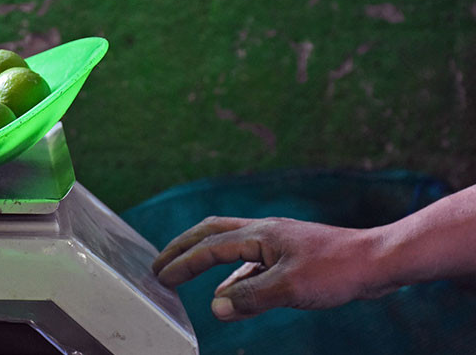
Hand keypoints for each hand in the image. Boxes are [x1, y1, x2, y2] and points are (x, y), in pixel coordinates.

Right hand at [152, 216, 394, 320]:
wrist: (377, 262)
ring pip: (229, 246)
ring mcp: (276, 242)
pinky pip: (249, 263)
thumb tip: (216, 306)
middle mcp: (263, 232)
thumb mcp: (289, 288)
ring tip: (186, 278)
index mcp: (259, 234)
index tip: (160, 277)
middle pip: (211, 233)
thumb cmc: (336, 270)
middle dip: (183, 248)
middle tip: (160, 263)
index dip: (183, 262)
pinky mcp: (288, 256)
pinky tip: (231, 295)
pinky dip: (232, 277)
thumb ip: (249, 297)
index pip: (210, 247)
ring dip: (206, 261)